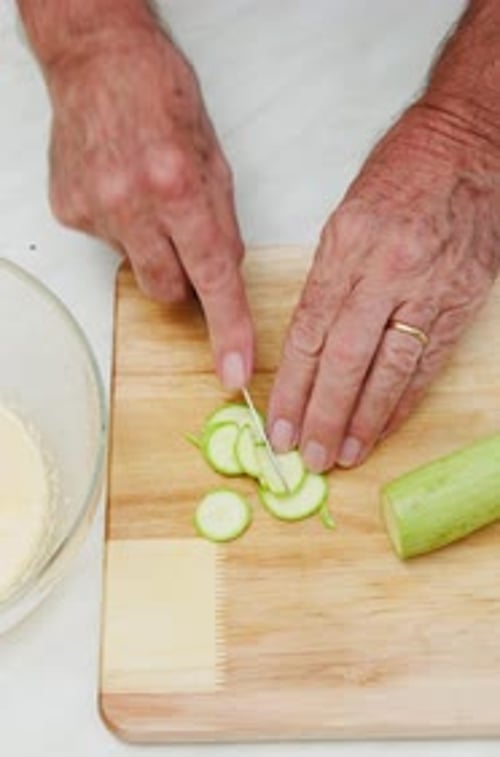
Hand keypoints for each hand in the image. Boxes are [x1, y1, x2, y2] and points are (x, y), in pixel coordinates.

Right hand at [45, 23, 253, 388]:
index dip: (228, 329)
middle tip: (181, 234)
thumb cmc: (160, 94)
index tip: (233, 369)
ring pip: (137, 266)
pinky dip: (121, 225)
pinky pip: (109, 243)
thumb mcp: (213, 157)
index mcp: (178, 186)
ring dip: (150, 244)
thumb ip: (222, 223)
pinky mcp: (70, 212)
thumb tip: (224, 274)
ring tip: (145, 193)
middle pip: (168, 289)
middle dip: (183, 275)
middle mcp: (132, 202)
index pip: (213, 277)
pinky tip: (120, 186)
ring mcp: (95, 209)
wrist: (98, 58)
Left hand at [269, 104, 499, 470]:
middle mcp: (387, 269)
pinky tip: (385, 426)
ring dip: (364, 418)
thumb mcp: (346, 217)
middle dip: (323, 413)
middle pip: (346, 359)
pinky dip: (405, 400)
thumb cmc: (403, 173)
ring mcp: (429, 287)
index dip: (292, 387)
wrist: (469, 143)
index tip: (278, 424)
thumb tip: (310, 348)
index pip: (310, 333)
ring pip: (389, 368)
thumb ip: (329, 282)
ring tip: (344, 453)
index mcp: (347, 245)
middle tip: (308, 455)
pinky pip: (428, 362)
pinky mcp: (462, 299)